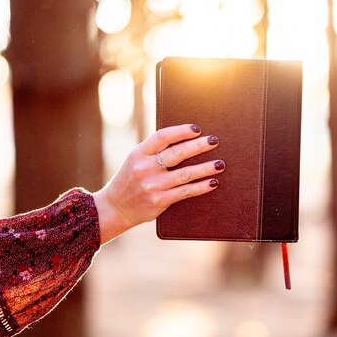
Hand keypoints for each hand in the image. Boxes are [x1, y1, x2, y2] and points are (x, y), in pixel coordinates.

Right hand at [93, 124, 224, 243]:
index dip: (181, 131)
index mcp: (139, 153)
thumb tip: (184, 139)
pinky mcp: (159, 201)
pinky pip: (185, 192)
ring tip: (220, 164)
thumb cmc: (130, 180)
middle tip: (214, 141)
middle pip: (177, 153)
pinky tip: (213, 182)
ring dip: (205, 168)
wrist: (115, 208)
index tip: (196, 129)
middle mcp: (145, 168)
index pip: (162, 137)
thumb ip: (154, 150)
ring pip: (185, 174)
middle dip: (198, 146)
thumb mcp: (135, 160)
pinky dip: (201, 187)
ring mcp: (152, 185)